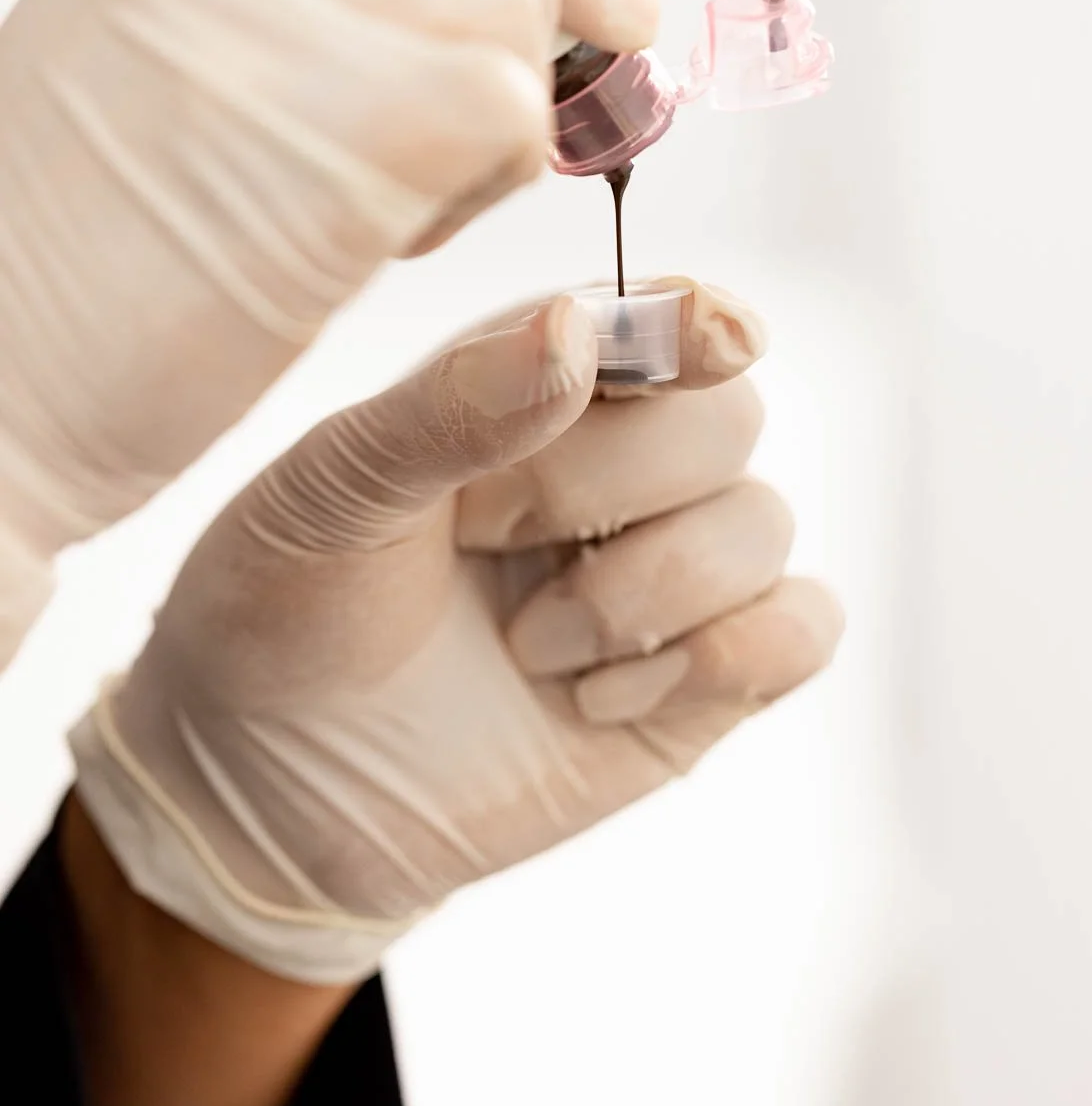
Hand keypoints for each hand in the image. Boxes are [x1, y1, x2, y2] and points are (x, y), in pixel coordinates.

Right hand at [0, 0, 657, 661]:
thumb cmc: (80, 265)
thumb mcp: (183, 62)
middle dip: (532, 28)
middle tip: (460, 145)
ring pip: (521, 8)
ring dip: (495, 125)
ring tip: (382, 206)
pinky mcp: (371, 113)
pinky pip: (517, 112)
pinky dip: (484, 192)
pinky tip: (383, 242)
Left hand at [71, 280, 843, 981]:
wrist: (274, 787)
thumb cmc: (291, 608)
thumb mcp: (333, 491)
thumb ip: (452, 405)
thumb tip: (578, 325)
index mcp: (534, 384)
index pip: (660, 319)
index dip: (696, 321)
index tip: (712, 337)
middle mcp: (620, 469)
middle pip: (728, 417)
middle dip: (608, 484)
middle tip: (482, 537)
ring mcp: (669, 575)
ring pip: (765, 524)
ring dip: (638, 593)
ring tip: (527, 650)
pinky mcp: (702, 683)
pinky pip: (803, 630)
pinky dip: (726, 656)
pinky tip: (603, 700)